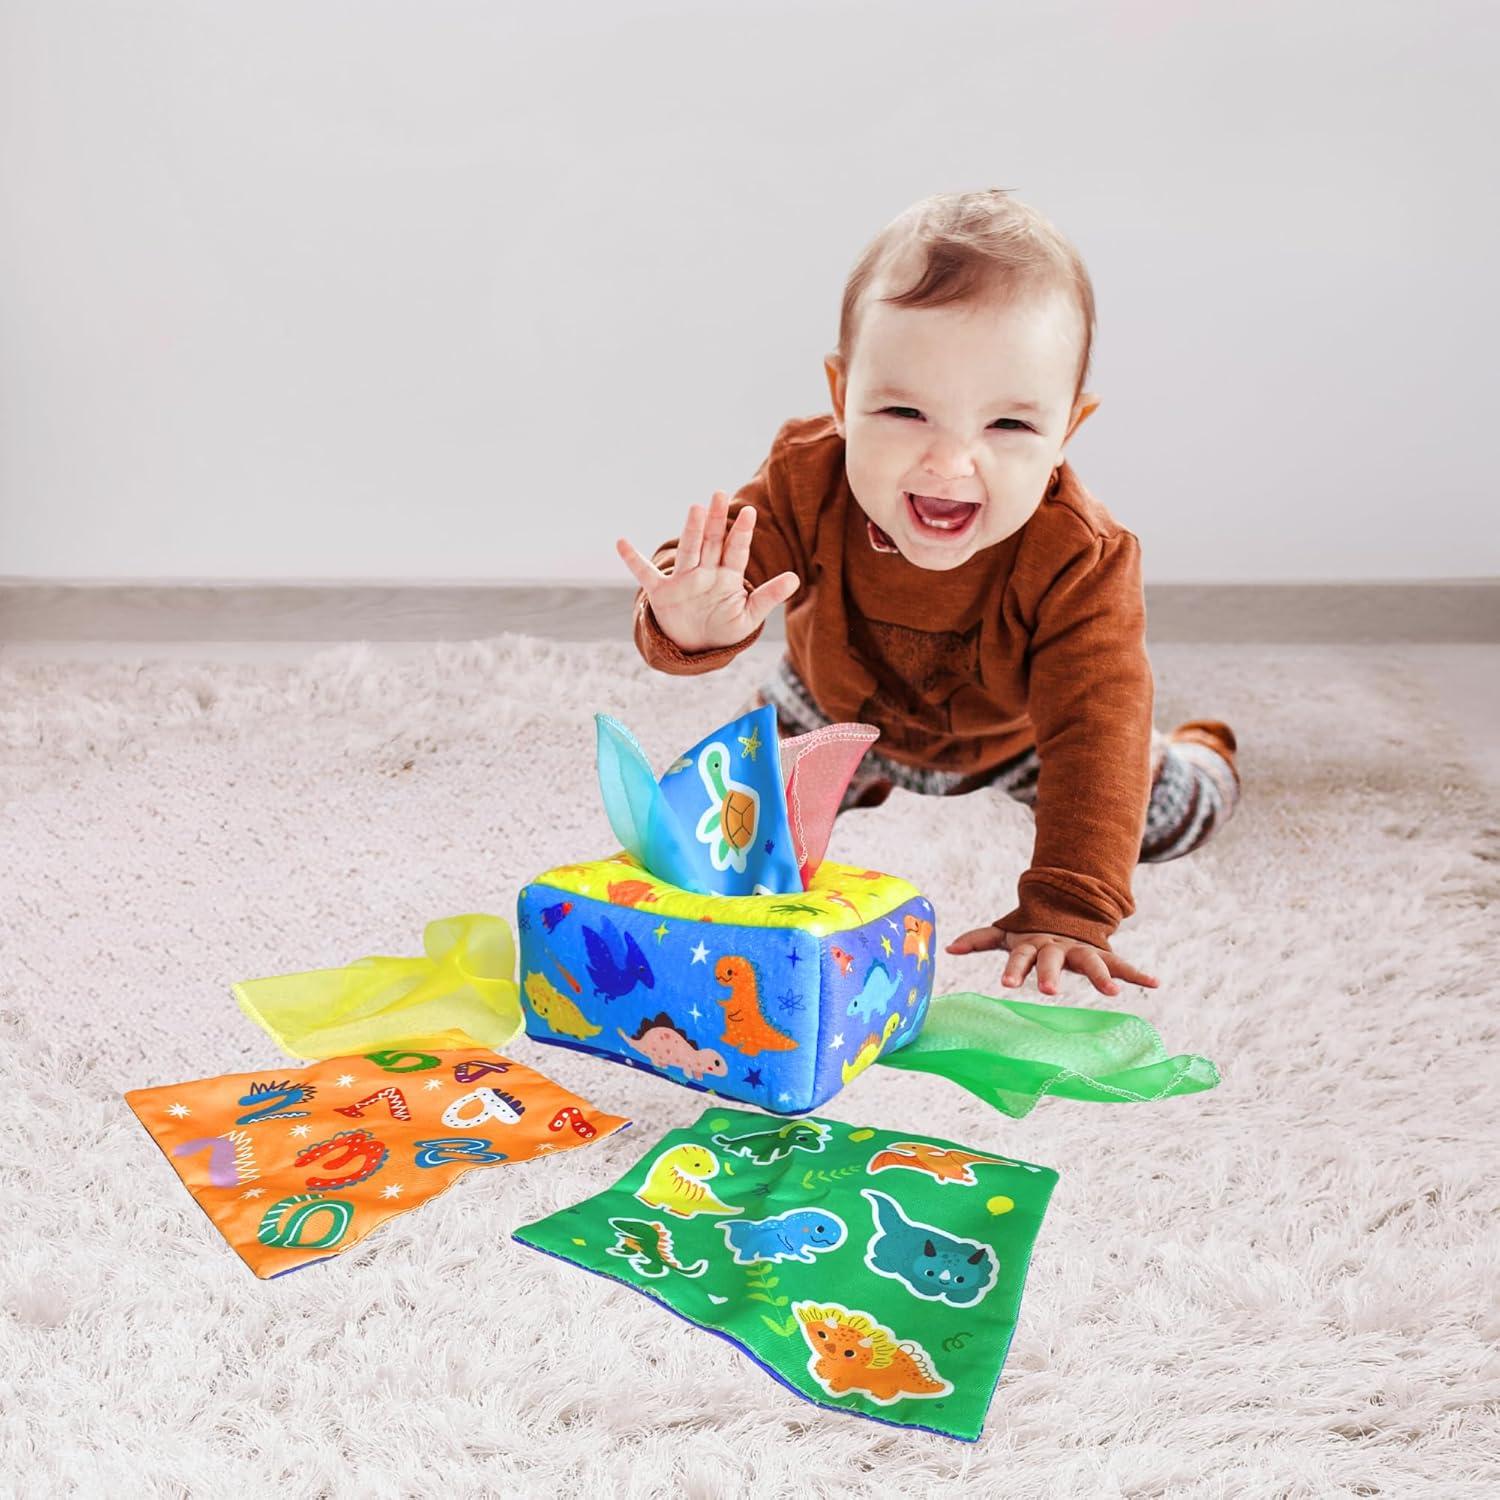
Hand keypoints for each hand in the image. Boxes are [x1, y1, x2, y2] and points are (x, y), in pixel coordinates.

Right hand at [617, 490, 799, 653]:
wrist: (696, 645)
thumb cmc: (724, 628)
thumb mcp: (749, 617)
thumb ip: (769, 596)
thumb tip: (796, 579)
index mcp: (727, 577)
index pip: (736, 551)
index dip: (742, 533)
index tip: (750, 512)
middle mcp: (705, 572)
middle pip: (712, 542)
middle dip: (716, 520)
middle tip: (720, 494)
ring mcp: (683, 580)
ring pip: (689, 550)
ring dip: (691, 531)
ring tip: (696, 509)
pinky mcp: (663, 593)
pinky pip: (646, 575)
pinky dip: (633, 560)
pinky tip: (621, 543)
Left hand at [944, 925, 1158, 998]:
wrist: (1068, 910)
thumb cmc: (1032, 931)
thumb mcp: (1008, 933)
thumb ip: (980, 938)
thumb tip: (949, 946)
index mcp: (1034, 943)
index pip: (1020, 956)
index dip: (1013, 970)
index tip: (1006, 985)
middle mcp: (1059, 946)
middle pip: (1054, 960)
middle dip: (1051, 975)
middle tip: (1048, 992)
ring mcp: (1083, 949)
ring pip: (1092, 962)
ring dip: (1102, 977)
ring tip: (1113, 993)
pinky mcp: (1104, 954)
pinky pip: (1123, 965)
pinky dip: (1138, 975)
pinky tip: (1156, 983)